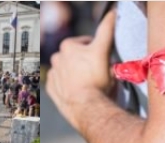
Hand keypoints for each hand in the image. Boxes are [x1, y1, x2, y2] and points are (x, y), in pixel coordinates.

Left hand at [46, 9, 116, 129]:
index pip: (87, 42)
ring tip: (87, 81)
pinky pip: (59, 83)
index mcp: (68, 46)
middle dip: (84, 61)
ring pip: (66, 69)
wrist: (86, 107)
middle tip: (96, 71)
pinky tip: (77, 89)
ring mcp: (53, 75)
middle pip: (75, 56)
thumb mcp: (104, 51)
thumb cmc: (97, 79)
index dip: (97, 48)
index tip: (102, 58)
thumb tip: (112, 12)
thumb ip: (107, 29)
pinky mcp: (51, 89)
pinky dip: (66, 84)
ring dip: (74, 72)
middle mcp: (56, 58)